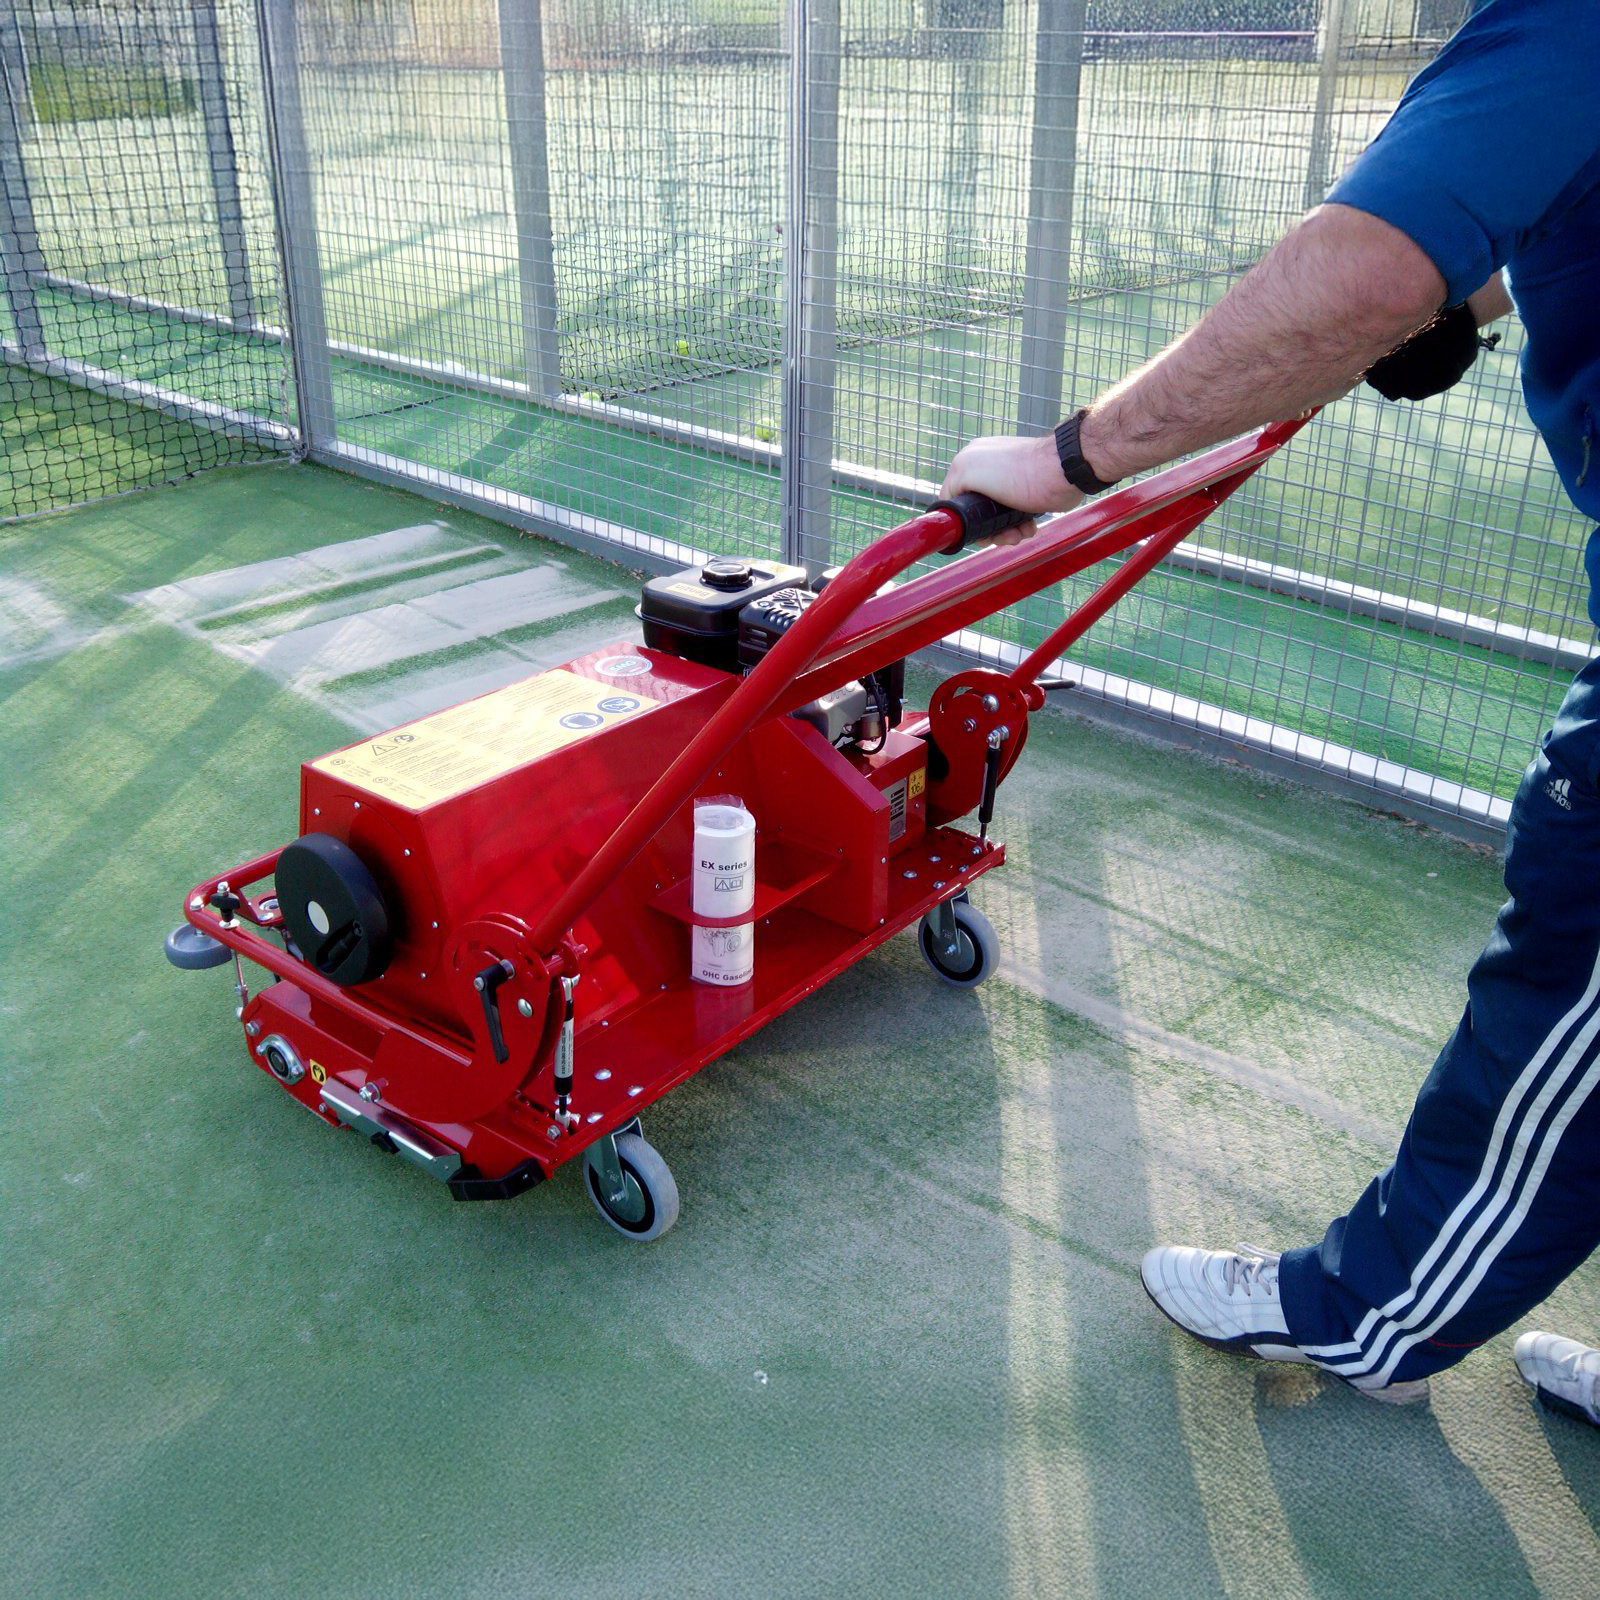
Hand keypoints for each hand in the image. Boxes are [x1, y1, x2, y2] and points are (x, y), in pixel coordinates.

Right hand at [939, 433, 1082, 543]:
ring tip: (1020, 533)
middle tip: (1002, 536)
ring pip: (996, 518)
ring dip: (1006, 532)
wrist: (1064, 473)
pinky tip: (1029, 527)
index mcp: (971, 462)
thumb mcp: (971, 472)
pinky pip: (1014, 517)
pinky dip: (1019, 526)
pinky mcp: (1026, 494)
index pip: (955, 498)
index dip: (964, 520)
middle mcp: (988, 470)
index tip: (978, 533)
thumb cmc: (1020, 473)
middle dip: (989, 529)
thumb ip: (952, 485)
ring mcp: (1008, 483)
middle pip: (977, 512)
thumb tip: (948, 504)